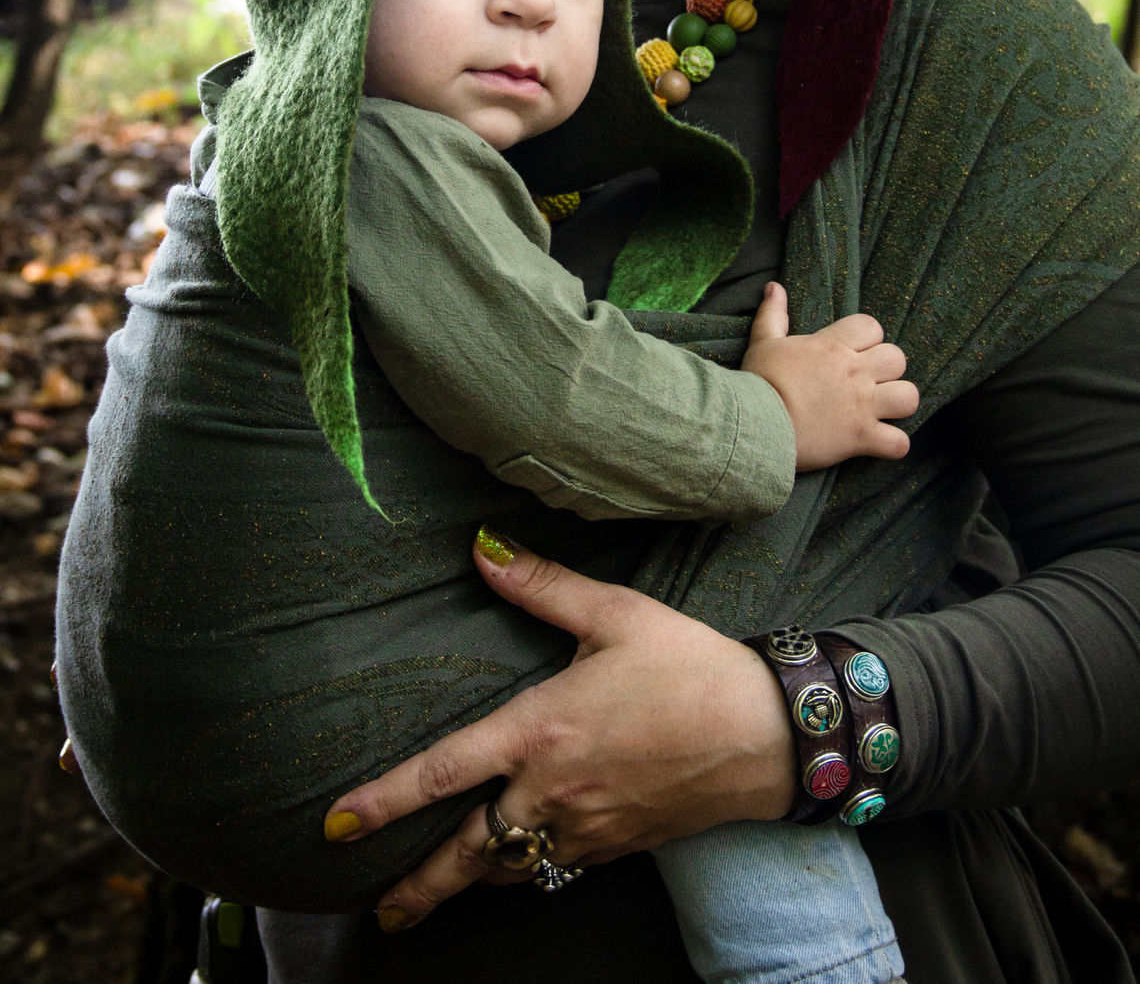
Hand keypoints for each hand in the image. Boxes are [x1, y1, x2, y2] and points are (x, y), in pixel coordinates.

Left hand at [324, 532, 795, 930]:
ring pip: (512, 866)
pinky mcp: (619, 845)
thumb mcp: (617, 614)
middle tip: (381, 909)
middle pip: (469, 851)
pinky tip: (518, 862)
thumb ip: (543, 586)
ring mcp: (588, 826)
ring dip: (468, 883)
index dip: (386, 800)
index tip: (338, 823)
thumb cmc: (691, 666)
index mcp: (542, 730)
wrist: (768, 733)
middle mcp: (555, 789)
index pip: (445, 772)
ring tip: (428, 898)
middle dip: (419, 886)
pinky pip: (557, 864)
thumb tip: (482, 547)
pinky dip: (526, 869)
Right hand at [745, 282, 916, 469]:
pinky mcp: (863, 438)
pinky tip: (880, 443)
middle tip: (868, 380)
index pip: (871, 326)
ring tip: (883, 409)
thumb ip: (773, 314)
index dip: (867, 337)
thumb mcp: (763, 342)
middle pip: (897, 358)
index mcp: (834, 347)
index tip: (853, 350)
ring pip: (908, 397)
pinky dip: (893, 445)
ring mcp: (863, 406)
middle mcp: (855, 373)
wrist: (757, 424)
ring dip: (899, 402)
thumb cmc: (760, 382)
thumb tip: (774, 286)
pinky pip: (899, 443)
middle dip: (887, 368)